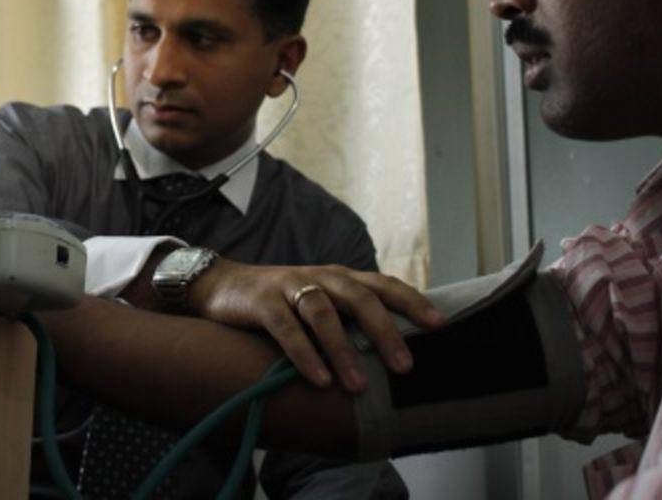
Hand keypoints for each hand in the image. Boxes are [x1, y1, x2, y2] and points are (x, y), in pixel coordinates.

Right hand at [188, 260, 443, 392]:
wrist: (221, 285)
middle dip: (385, 332)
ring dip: (343, 350)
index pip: (383, 284)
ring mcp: (290, 287)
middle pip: (360, 297)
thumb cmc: (281, 301)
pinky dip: (304, 354)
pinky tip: (319, 380)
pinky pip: (286, 329)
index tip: (440, 325)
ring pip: (323, 313)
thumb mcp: (320, 301)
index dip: (412, 302)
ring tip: (358, 386)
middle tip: (404, 367)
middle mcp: (320, 277)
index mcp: (340, 277)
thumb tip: (393, 352)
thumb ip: (349, 317)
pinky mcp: (262, 303)